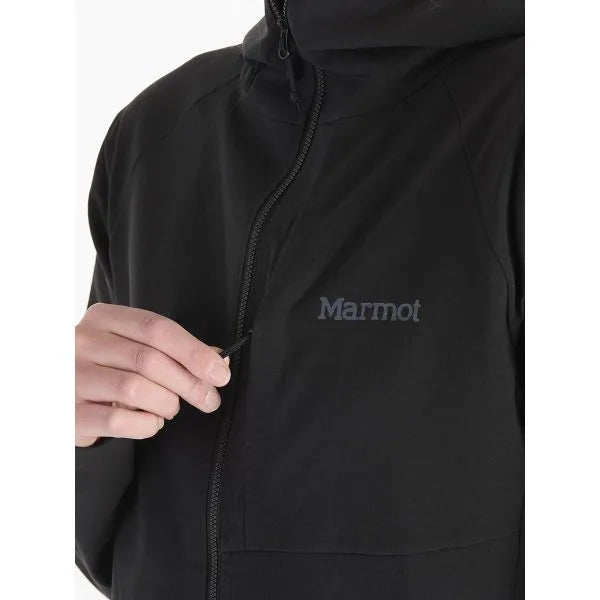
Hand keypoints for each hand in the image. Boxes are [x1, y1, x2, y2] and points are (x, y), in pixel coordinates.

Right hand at [75, 303, 230, 446]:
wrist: (60, 393)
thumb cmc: (106, 367)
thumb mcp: (133, 346)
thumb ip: (173, 349)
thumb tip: (219, 362)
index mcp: (104, 318)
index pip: (157, 329)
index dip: (194, 351)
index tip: (220, 372)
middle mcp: (82, 342)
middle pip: (150, 360)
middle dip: (190, 383)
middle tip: (209, 399)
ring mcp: (72, 377)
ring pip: (136, 389)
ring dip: (167, 403)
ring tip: (170, 407)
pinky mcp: (69, 412)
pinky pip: (120, 420)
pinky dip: (147, 424)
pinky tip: (150, 421)